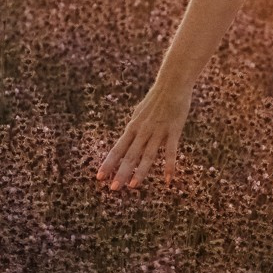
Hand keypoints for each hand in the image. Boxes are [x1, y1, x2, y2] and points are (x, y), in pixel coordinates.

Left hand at [97, 73, 194, 190]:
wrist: (172, 84)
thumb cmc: (156, 98)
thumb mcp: (139, 112)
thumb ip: (135, 126)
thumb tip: (127, 136)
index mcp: (133, 127)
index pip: (117, 149)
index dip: (108, 164)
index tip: (99, 178)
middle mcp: (143, 131)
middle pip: (130, 155)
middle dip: (120, 172)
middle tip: (113, 188)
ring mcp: (158, 131)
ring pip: (147, 155)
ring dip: (140, 171)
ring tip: (133, 186)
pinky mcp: (173, 130)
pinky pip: (170, 151)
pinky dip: (169, 165)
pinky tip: (167, 179)